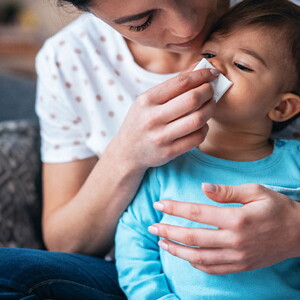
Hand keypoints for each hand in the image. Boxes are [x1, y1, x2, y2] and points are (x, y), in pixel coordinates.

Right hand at [111, 68, 218, 170]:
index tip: (212, 73)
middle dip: (208, 91)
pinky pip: (197, 138)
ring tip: (210, 105)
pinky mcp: (169, 152)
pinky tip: (201, 124)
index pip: (181, 82)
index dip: (201, 75)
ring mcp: (161, 137)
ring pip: (198, 119)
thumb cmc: (140, 122)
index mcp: (147, 100)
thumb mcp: (147, 101)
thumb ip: (171, 86)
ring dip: (210, 109)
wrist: (127, 152)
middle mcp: (152, 118)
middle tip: (211, 90)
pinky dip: (204, 128)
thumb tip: (198, 68)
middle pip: (192, 99)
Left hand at [149, 183, 299, 274]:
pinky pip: (213, 269)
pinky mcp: (240, 266)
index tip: (159, 204)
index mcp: (236, 218)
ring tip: (162, 242)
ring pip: (199, 257)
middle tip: (152, 226)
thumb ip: (227, 191)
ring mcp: (237, 256)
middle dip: (168, 231)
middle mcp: (234, 240)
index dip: (175, 208)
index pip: (197, 212)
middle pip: (192, 237)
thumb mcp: (255, 191)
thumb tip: (202, 187)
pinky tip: (185, 256)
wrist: (299, 233)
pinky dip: (196, 264)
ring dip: (177, 250)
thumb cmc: (276, 207)